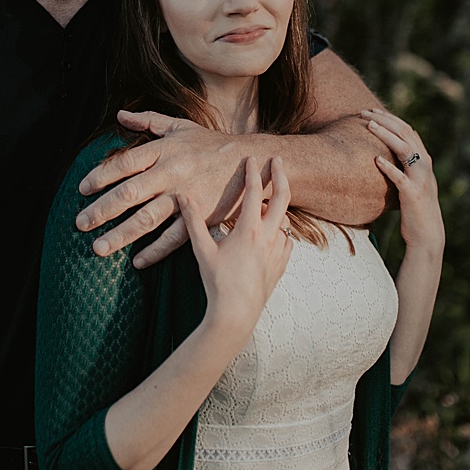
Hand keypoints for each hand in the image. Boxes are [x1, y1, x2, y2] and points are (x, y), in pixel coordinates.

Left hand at [77, 111, 246, 266]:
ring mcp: (186, 197)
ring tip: (99, 248)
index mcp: (164, 150)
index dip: (100, 176)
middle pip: (128, 194)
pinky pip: (175, 237)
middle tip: (80, 224)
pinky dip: (156, 251)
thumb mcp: (181, 126)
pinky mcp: (201, 216)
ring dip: (120, 236)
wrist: (252, 161)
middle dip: (101, 211)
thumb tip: (120, 115)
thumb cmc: (212, 144)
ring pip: (147, 219)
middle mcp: (171, 173)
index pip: (124, 163)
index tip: (83, 189)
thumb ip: (149, 120)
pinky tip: (138, 261)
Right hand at [182, 156, 294, 333]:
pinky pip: (286, 239)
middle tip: (279, 160)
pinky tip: (270, 232)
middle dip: (281, 175)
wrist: (236, 312)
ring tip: (266, 201)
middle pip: (283, 196)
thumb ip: (193, 221)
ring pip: (285, 219)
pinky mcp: (282, 263)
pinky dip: (280, 230)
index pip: (254, 191)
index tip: (252, 157)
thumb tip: (183, 196)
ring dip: (277, 207)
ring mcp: (279, 249)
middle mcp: (269, 236)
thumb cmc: (218, 282)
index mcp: (249, 229)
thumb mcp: (202, 250)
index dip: (253, 171)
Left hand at [365, 110, 444, 256]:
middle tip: (365, 112)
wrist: (427, 235)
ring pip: (405, 149)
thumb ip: (405, 167)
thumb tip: (385, 154)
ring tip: (369, 125)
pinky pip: (400, 177)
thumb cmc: (415, 209)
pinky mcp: (413, 194)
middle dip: (385, 120)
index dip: (390, 118)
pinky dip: (388, 167)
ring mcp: (420, 179)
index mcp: (423, 161)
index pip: (408, 131)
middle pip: (406, 134)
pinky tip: (375, 159)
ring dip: (386, 135)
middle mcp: (424, 166)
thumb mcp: (412, 183)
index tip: (372, 111)